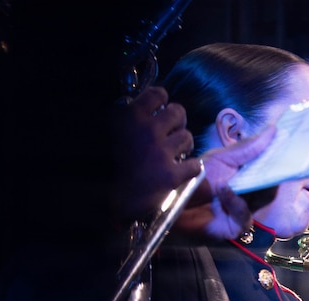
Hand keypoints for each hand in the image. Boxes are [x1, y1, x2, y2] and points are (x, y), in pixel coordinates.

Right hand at [111, 86, 197, 223]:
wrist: (113, 199)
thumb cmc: (114, 163)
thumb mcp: (115, 130)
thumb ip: (134, 117)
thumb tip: (156, 106)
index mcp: (129, 116)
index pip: (158, 94)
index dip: (164, 103)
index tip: (161, 112)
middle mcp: (146, 130)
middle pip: (178, 112)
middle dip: (178, 122)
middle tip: (171, 134)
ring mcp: (159, 152)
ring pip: (187, 137)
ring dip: (184, 145)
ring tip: (174, 153)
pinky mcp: (171, 175)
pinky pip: (195, 165)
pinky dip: (190, 168)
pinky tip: (180, 171)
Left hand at [174, 127, 277, 239]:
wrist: (170, 201)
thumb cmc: (194, 179)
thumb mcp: (221, 159)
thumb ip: (247, 148)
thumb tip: (273, 129)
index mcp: (248, 177)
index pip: (272, 170)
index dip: (280, 160)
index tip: (287, 147)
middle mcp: (250, 195)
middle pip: (271, 186)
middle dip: (272, 174)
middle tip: (273, 163)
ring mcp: (244, 211)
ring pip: (263, 201)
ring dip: (251, 187)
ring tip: (229, 179)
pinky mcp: (235, 227)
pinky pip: (245, 216)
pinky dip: (236, 203)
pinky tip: (223, 191)